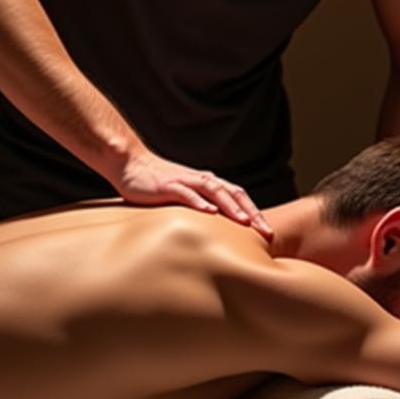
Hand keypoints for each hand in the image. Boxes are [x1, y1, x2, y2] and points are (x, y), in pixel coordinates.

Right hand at [115, 149, 273, 240]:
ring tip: (244, 221)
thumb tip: (216, 231)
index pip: (237, 196)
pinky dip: (199, 201)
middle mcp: (201, 180)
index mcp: (207, 183)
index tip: (268, 233)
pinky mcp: (168, 185)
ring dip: (231, 206)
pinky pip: (186, 193)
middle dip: (251, 212)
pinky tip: (209, 211)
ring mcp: (185, 181)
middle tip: (266, 232)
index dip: (254, 212)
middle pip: (233, 193)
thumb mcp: (183, 197)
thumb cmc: (157, 185)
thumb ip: (199, 207)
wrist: (131, 165)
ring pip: (215, 190)